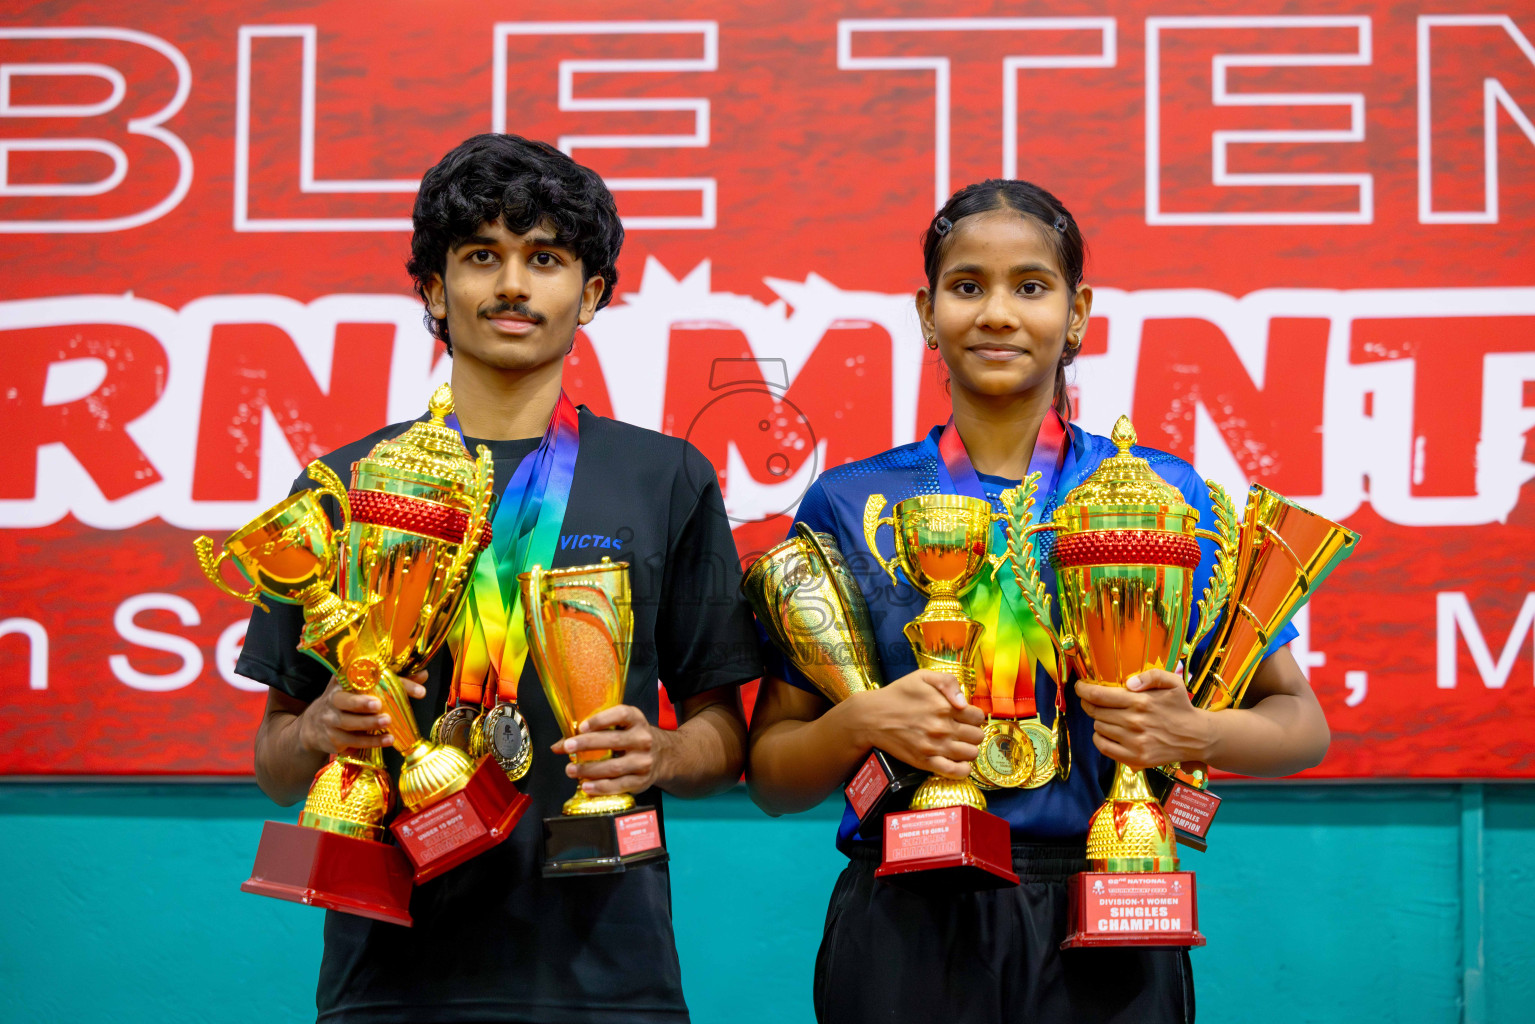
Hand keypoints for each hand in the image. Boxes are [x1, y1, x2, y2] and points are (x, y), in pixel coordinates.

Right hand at [298, 671, 426, 755]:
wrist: (311, 726)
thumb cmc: (347, 700)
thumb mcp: (362, 686)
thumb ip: (393, 680)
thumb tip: (423, 675)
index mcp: (342, 680)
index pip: (363, 677)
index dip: (387, 679)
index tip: (413, 686)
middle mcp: (332, 699)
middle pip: (344, 701)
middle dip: (361, 703)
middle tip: (379, 705)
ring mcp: (330, 721)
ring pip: (349, 724)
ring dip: (369, 725)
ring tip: (388, 724)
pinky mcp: (333, 740)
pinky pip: (353, 742)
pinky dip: (371, 742)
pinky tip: (388, 740)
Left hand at [551, 704, 671, 796]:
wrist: (662, 756)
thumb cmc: (631, 738)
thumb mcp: (617, 728)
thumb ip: (588, 734)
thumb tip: (557, 747)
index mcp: (636, 719)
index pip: (620, 715)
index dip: (600, 720)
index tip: (581, 726)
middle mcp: (643, 739)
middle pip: (614, 741)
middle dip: (587, 744)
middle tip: (568, 747)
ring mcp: (643, 761)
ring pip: (614, 766)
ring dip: (589, 769)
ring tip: (570, 769)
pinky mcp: (641, 780)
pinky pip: (619, 785)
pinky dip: (600, 787)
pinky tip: (586, 786)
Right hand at [843, 670, 985, 779]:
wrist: (872, 717)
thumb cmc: (898, 695)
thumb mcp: (922, 677)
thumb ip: (948, 682)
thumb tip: (964, 702)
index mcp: (945, 706)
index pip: (978, 717)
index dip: (973, 716)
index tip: (965, 716)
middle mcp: (943, 728)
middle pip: (977, 736)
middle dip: (972, 731)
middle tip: (961, 730)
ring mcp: (935, 747)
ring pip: (971, 754)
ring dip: (968, 748)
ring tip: (958, 743)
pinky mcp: (925, 762)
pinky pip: (956, 772)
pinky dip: (963, 769)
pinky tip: (958, 761)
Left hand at [1075, 670, 1212, 770]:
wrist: (1197, 737)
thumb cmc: (1181, 707)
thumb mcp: (1173, 682)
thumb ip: (1151, 675)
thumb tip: (1128, 682)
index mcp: (1140, 702)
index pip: (1099, 695)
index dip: (1083, 690)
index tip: (1080, 687)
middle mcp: (1134, 722)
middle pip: (1095, 711)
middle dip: (1088, 703)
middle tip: (1091, 700)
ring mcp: (1134, 742)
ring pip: (1098, 727)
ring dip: (1098, 720)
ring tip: (1108, 716)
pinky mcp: (1135, 758)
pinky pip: (1103, 747)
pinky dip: (1099, 738)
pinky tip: (1107, 732)